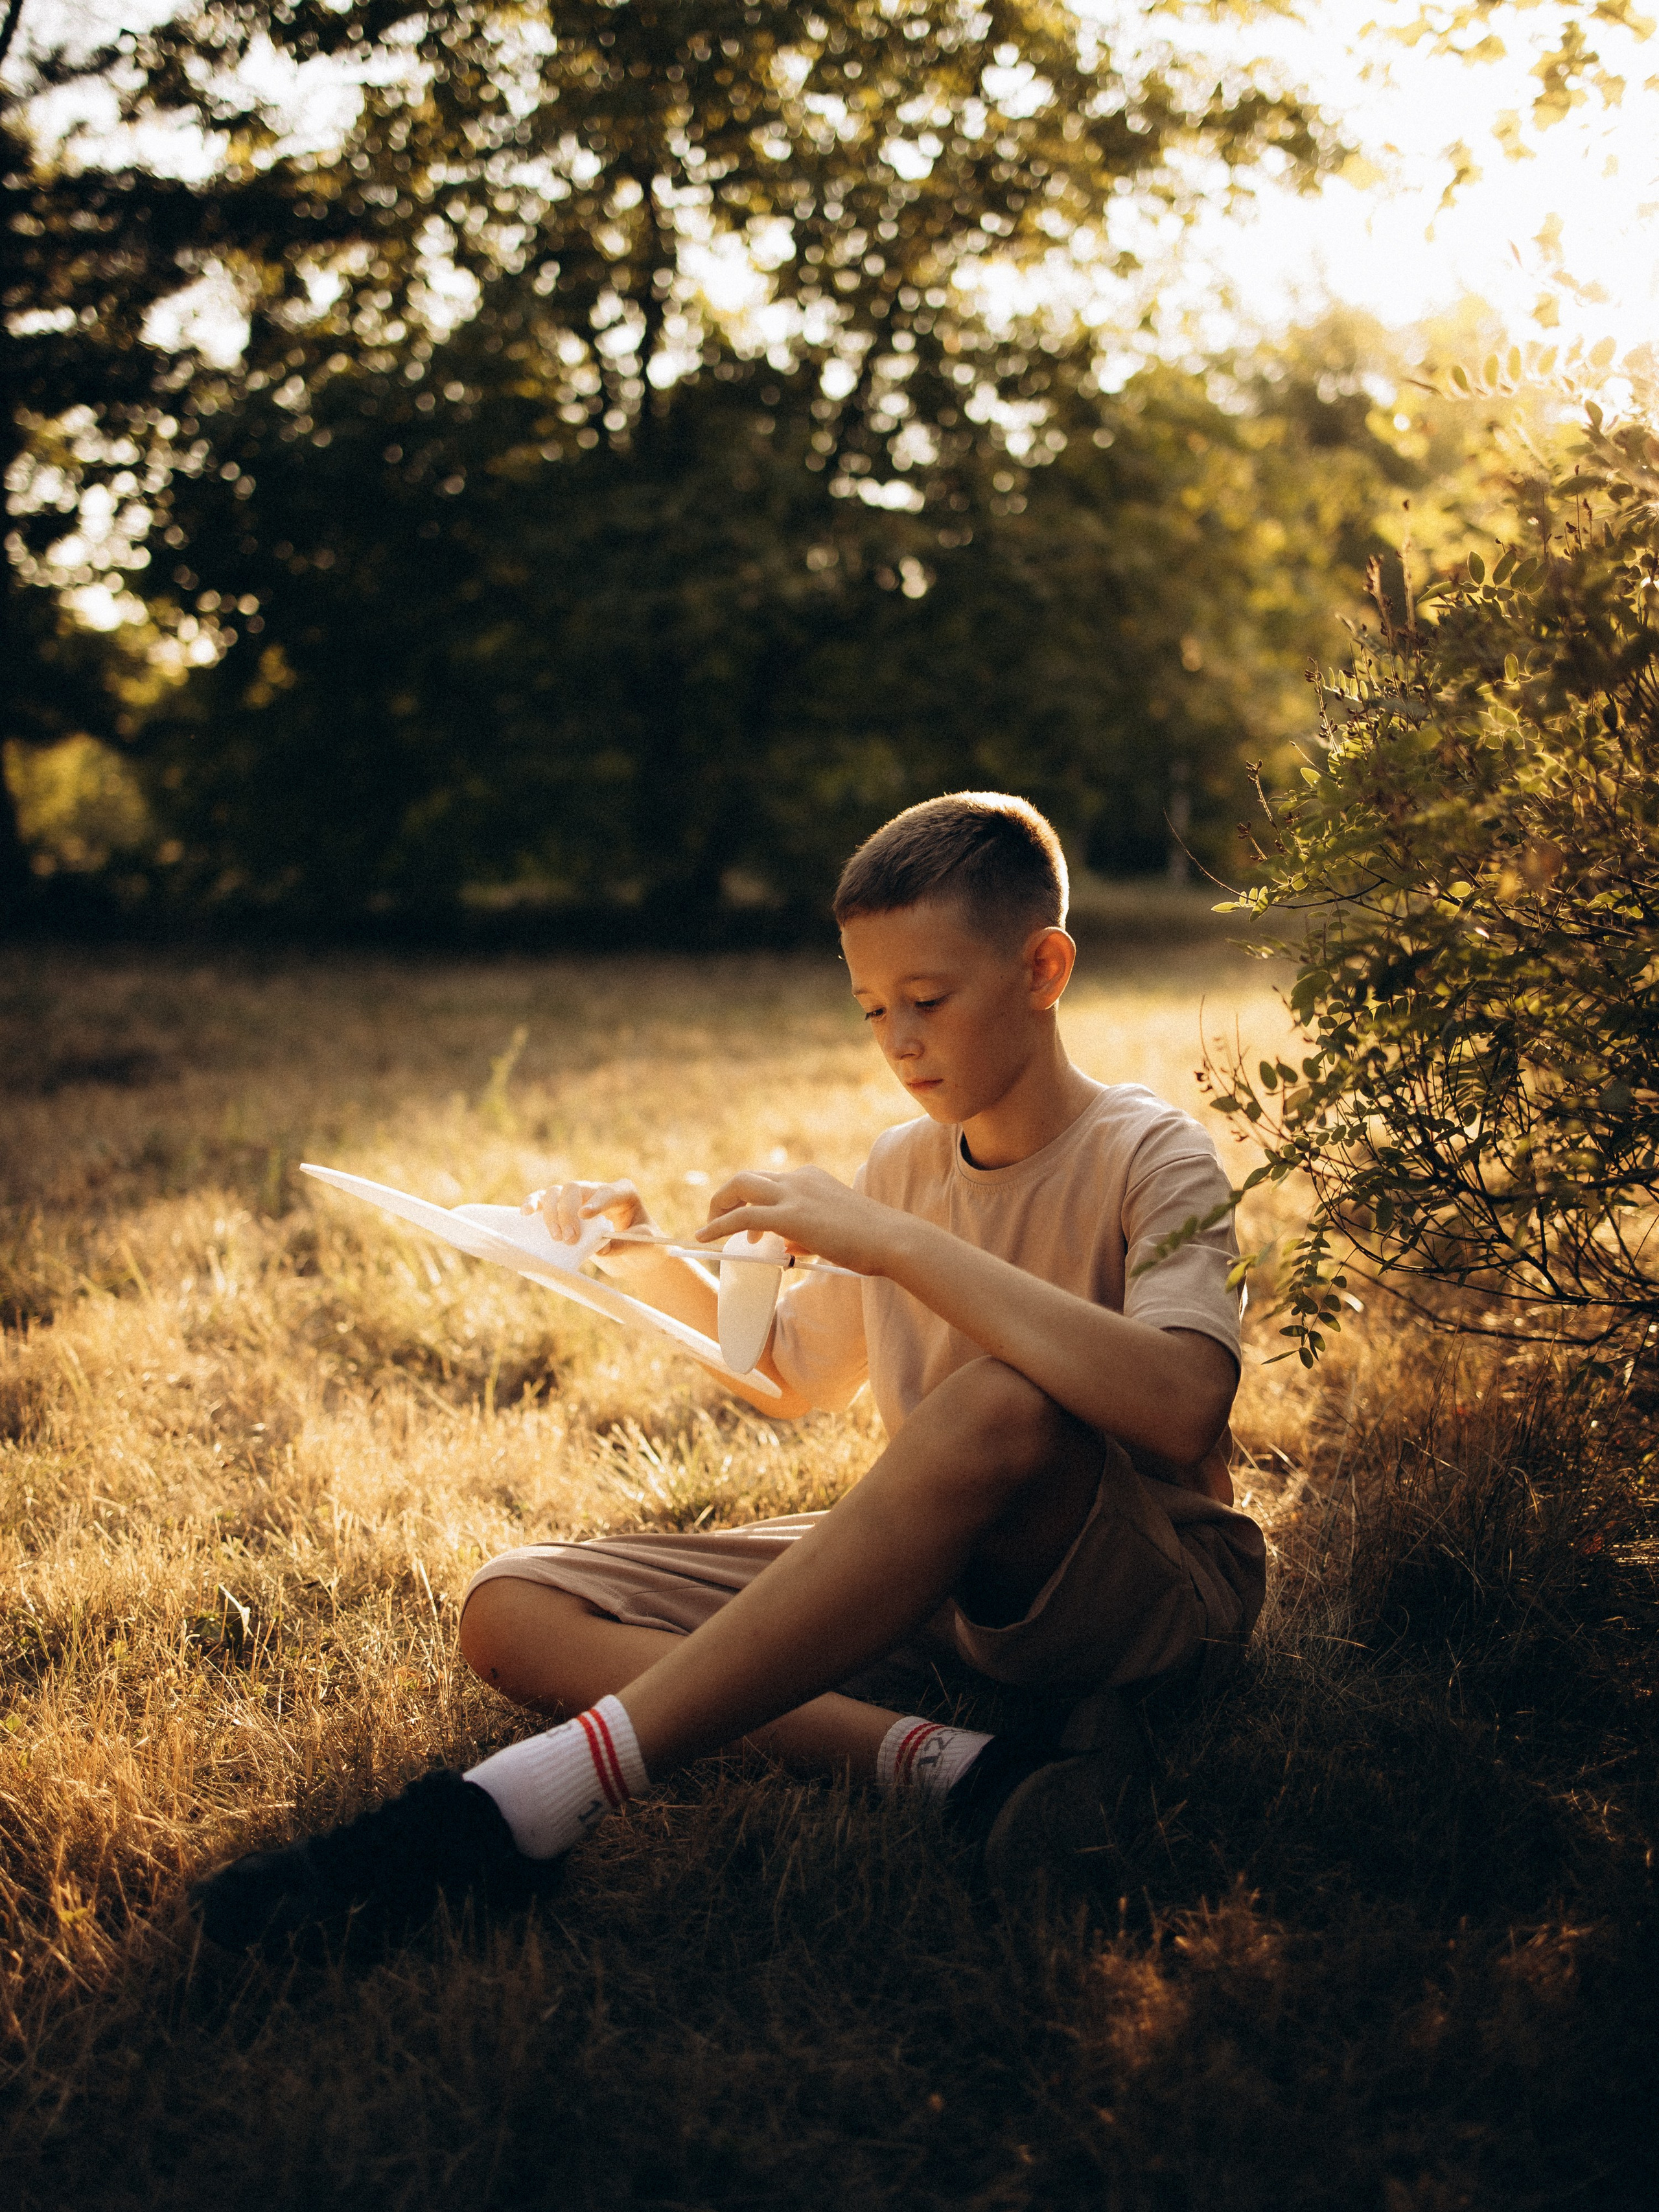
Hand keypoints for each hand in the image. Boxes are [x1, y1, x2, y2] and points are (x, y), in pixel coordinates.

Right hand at [523, 1177, 654, 1253]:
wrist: (637, 1256)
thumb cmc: (647, 1246)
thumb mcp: (647, 1246)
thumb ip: (626, 1244)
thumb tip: (600, 1246)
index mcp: (624, 1193)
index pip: (608, 1192)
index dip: (596, 1202)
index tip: (586, 1216)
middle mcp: (598, 1191)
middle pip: (575, 1189)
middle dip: (568, 1212)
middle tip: (570, 1239)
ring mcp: (579, 1200)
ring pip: (556, 1193)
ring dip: (550, 1213)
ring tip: (557, 1237)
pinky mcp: (564, 1212)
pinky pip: (544, 1201)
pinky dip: (533, 1204)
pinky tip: (525, 1212)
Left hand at [695, 1164, 896, 1275]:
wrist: (891, 1239)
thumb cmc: (870, 1240)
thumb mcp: (833, 1231)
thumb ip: (806, 1234)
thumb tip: (785, 1245)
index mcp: (811, 1179)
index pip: (770, 1181)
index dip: (751, 1201)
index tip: (748, 1224)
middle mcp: (799, 1180)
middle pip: (748, 1178)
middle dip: (726, 1197)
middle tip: (717, 1221)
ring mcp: (794, 1194)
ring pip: (741, 1187)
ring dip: (719, 1206)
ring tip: (707, 1229)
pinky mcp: (790, 1216)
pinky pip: (743, 1217)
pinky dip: (719, 1225)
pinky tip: (705, 1238)